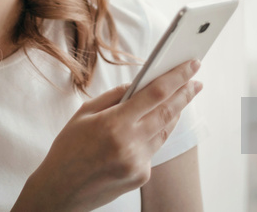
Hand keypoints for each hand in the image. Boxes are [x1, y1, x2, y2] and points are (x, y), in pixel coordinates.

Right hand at [12, 59, 202, 211]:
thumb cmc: (68, 149)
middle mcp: (130, 143)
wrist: (60, 191)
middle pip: (169, 112)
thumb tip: (138, 84)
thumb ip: (114, 96)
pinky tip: (150, 127)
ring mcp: (138, 162)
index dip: (177, 77)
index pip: (156, 93)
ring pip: (164, 131)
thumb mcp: (84, 113)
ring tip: (180, 98)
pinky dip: (153, 135)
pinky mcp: (141, 176)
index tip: (191, 65)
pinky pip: (153, 149)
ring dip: (174, 113)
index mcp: (114, 123)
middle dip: (186, 93)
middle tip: (196, 81)